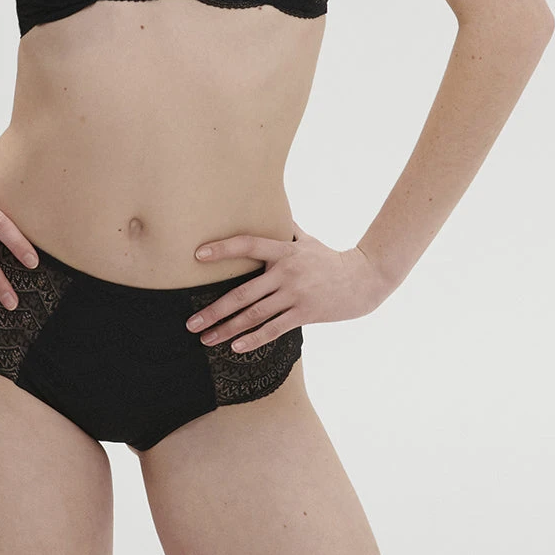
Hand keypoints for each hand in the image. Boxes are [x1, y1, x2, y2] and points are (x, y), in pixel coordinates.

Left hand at [185, 222, 394, 351]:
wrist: (363, 279)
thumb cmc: (329, 259)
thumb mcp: (307, 240)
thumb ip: (286, 229)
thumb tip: (270, 208)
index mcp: (284, 251)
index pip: (248, 245)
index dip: (222, 249)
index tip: (197, 255)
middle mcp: (286, 271)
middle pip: (242, 292)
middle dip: (213, 309)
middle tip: (190, 322)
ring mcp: (295, 294)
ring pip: (254, 314)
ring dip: (227, 329)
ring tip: (206, 338)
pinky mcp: (305, 313)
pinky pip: (274, 329)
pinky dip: (254, 339)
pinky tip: (235, 347)